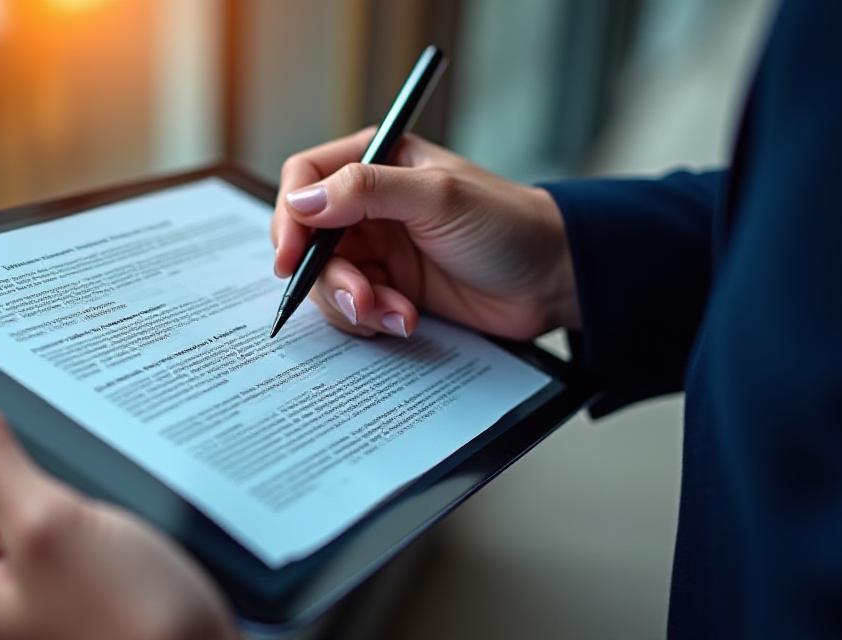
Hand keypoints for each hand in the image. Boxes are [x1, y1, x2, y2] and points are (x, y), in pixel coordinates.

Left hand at [0, 370, 236, 639]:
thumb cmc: (138, 633)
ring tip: (55, 384)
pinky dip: (73, 459)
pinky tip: (98, 438)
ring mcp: (45, 566)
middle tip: (5, 349)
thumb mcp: (47, 527)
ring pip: (20, 476)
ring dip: (34, 432)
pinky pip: (64, 495)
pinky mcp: (92, 561)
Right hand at [271, 128, 578, 339]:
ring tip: (396, 313)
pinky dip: (372, 319)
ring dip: (354, 304)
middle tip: (358, 299)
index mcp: (376, 161)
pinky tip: (406, 320)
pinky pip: (354, 308)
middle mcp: (369, 204)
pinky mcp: (390, 288)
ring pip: (328, 280)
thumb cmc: (507, 224)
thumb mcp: (437, 197)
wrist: (551, 280)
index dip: (290, 217)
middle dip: (328, 276)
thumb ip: (367, 190)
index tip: (290, 256)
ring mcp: (378, 250)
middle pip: (309, 240)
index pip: (305, 179)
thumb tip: (304, 201)